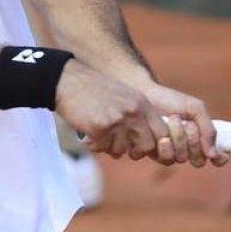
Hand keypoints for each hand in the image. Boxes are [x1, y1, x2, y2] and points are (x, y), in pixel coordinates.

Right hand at [54, 61, 168, 159]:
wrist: (67, 80)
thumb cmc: (93, 89)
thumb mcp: (124, 96)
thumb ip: (138, 114)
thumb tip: (148, 142)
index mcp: (142, 103)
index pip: (163, 132)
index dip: (153, 142)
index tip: (138, 142)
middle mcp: (134, 112)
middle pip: (147, 146)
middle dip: (134, 150)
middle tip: (118, 143)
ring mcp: (118, 120)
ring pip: (123, 150)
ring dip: (110, 147)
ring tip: (99, 134)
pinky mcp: (101, 128)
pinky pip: (104, 148)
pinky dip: (96, 145)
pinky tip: (89, 133)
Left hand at [138, 82, 228, 167]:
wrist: (144, 94)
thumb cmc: (170, 100)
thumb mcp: (195, 108)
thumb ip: (208, 129)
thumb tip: (213, 154)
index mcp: (201, 138)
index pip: (217, 157)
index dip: (220, 158)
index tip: (218, 153)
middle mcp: (187, 148)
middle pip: (199, 160)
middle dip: (194, 142)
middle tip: (188, 124)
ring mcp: (171, 152)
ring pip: (181, 159)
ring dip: (179, 139)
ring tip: (172, 120)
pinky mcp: (155, 153)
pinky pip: (165, 159)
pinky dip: (165, 145)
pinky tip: (161, 133)